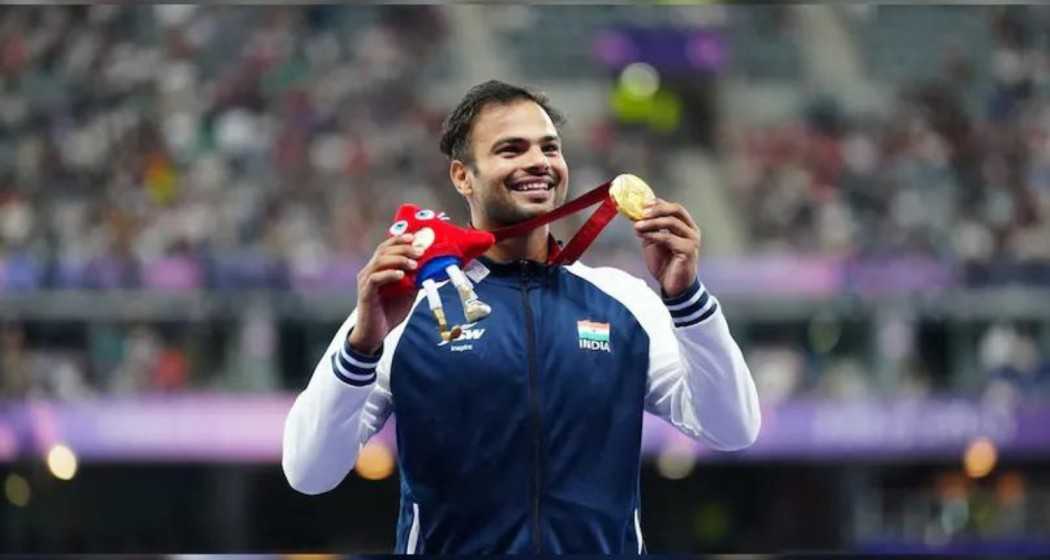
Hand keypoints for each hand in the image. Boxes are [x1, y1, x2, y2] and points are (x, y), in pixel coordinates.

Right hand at [348, 233, 422, 354]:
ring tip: (414, 264)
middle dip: (404, 249)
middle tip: (420, 251)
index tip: (415, 237)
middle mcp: (369, 271)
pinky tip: (401, 275)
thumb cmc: (389, 311)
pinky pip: (375, 279)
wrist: (375, 333)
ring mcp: (366, 281)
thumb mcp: (407, 292)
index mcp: (378, 268)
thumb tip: (431, 268)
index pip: (387, 247)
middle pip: (384, 251)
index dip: (400, 240)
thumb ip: (415, 279)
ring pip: (379, 262)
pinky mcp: (366, 293)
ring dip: (399, 260)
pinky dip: (389, 274)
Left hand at [633, 198, 700, 297]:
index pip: (673, 208)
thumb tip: (635, 214)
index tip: (641, 204)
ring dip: (651, 222)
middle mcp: (691, 230)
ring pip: (671, 222)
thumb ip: (649, 229)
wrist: (672, 286)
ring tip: (637, 226)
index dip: (658, 203)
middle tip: (641, 212)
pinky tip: (642, 235)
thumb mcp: (653, 242)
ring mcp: (692, 240)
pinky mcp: (688, 250)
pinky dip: (654, 235)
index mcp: (685, 226)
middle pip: (676, 210)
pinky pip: (668, 238)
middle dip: (657, 209)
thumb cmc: (664, 265)